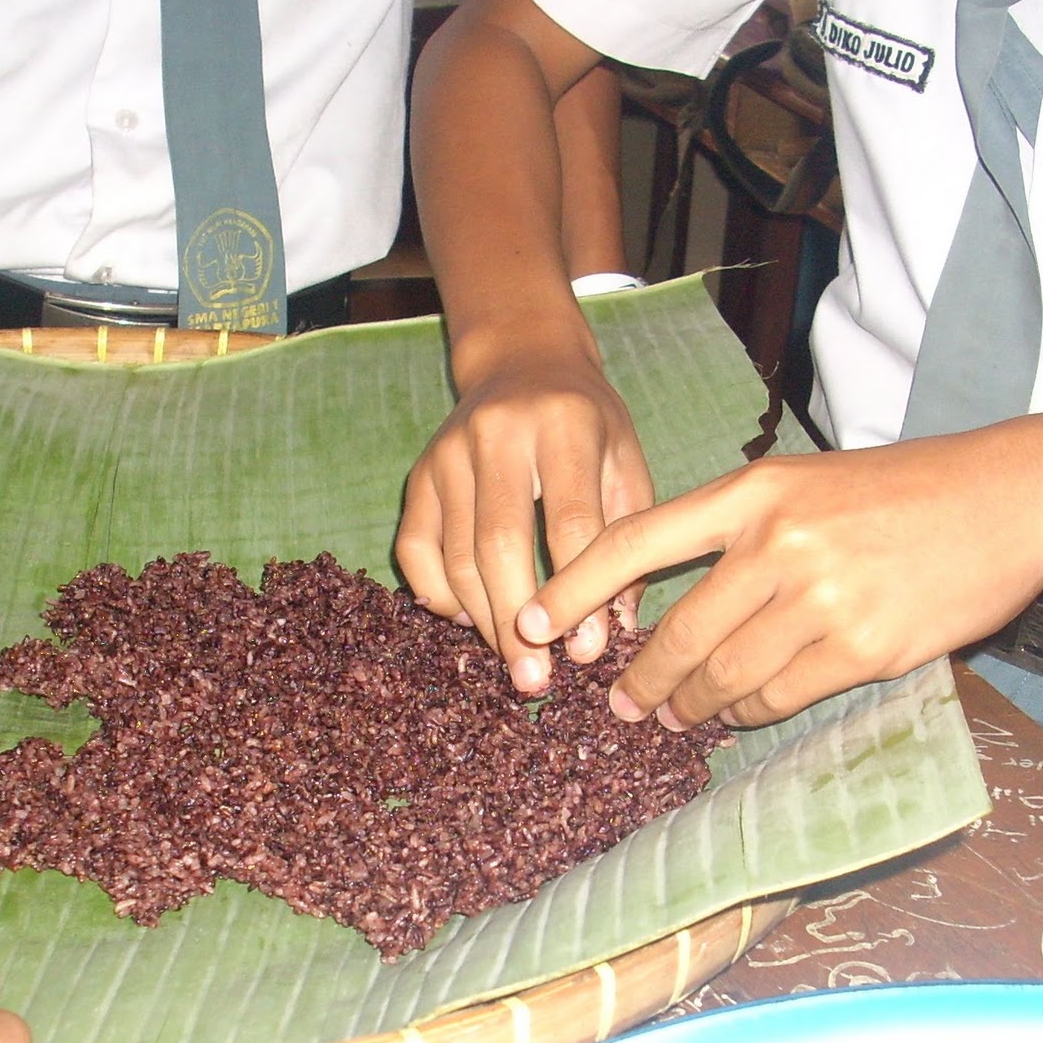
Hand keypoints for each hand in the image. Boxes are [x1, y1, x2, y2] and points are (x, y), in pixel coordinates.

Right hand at [396, 334, 652, 692]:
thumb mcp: (626, 463)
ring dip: (483, 619)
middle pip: (499, 542)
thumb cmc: (588, 425)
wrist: (524, 362)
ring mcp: (448, 452)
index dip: (577, 591)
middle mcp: (497, 433)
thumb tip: (612, 631)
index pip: (568, 520)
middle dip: (517, 620)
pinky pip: (415, 549)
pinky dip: (439, 595)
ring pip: (454, 554)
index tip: (588, 652)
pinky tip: (470, 620)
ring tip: (514, 665)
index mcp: (564, 424)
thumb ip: (626, 540)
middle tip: (537, 680)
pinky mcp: (418, 473)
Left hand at [516, 426, 1042, 729]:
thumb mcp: (799, 483)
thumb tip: (661, 601)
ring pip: (724, 674)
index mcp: (751, 492)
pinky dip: (747, 713)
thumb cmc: (892, 491)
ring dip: (690, 706)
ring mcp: (821, 596)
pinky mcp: (863, 646)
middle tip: (618, 704)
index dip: (573, 586)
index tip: (527, 621)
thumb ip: (731, 530)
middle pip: (677, 632)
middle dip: (638, 680)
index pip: (635, 540)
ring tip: (673, 717)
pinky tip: (736, 714)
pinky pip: (779, 696)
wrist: (1005, 499)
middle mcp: (777, 542)